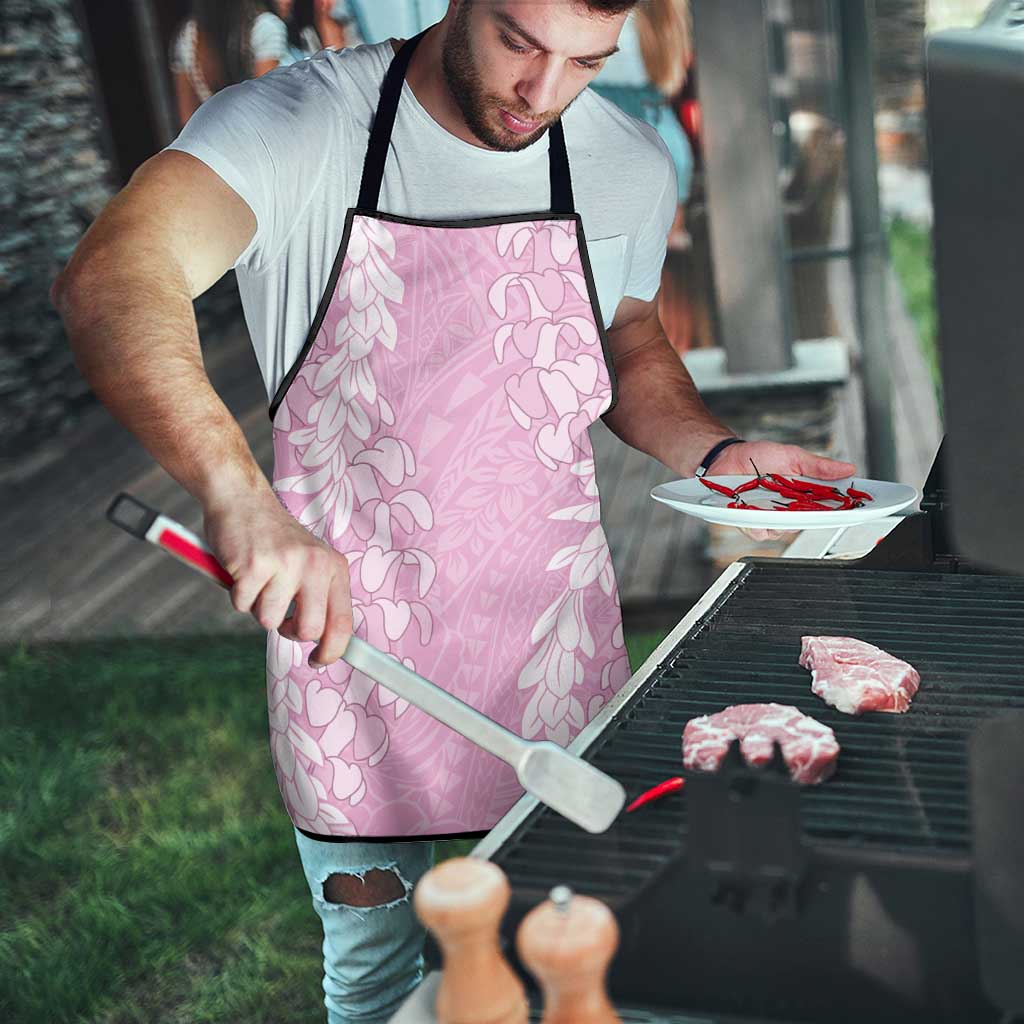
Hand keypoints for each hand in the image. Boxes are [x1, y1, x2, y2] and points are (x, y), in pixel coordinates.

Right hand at [203, 489, 352, 665]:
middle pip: (309, 630)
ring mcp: (285, 564)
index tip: (319, 661)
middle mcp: (315, 565)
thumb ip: (319, 596)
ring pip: (269, 621)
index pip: (343, 622)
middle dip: (289, 631)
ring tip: (259, 578)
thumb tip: (325, 642)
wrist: (242, 499)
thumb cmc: (274, 539)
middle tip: (279, 613)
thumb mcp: (310, 561)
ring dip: (258, 607)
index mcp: (334, 567)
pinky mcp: (254, 565)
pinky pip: (242, 605)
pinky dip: (237, 594)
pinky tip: (242, 570)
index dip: (333, 651)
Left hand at [709, 440, 856, 542]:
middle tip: (813, 506)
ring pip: (784, 531)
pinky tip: (755, 512)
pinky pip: (759, 532)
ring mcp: (770, 518)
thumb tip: (848, 468)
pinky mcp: (750, 523)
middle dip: (813, 517)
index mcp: (803, 495)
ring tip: (775, 504)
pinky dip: (758, 523)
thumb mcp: (792, 456)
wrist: (726, 457)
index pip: (829, 507)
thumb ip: (818, 466)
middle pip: (809, 523)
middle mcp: (789, 510)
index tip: (857, 508)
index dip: (844, 510)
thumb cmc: (758, 456)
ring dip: (781, 519)